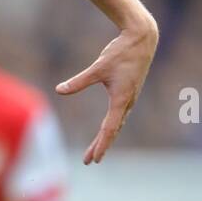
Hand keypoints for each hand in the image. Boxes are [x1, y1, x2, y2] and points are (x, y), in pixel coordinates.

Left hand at [56, 19, 157, 163]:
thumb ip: (79, 81)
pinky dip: (112, 126)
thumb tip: (59, 90)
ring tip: (95, 150)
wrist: (142, 39)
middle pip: (113, 130)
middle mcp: (127, 102)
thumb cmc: (121, 52)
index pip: (109, 129)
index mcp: (121, 99)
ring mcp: (129, 98)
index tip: (94, 159)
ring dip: (106, 138)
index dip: (101, 145)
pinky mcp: (129, 92)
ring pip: (117, 124)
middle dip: (101, 146)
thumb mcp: (98, 67)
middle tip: (89, 161)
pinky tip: (107, 130)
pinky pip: (120, 115)